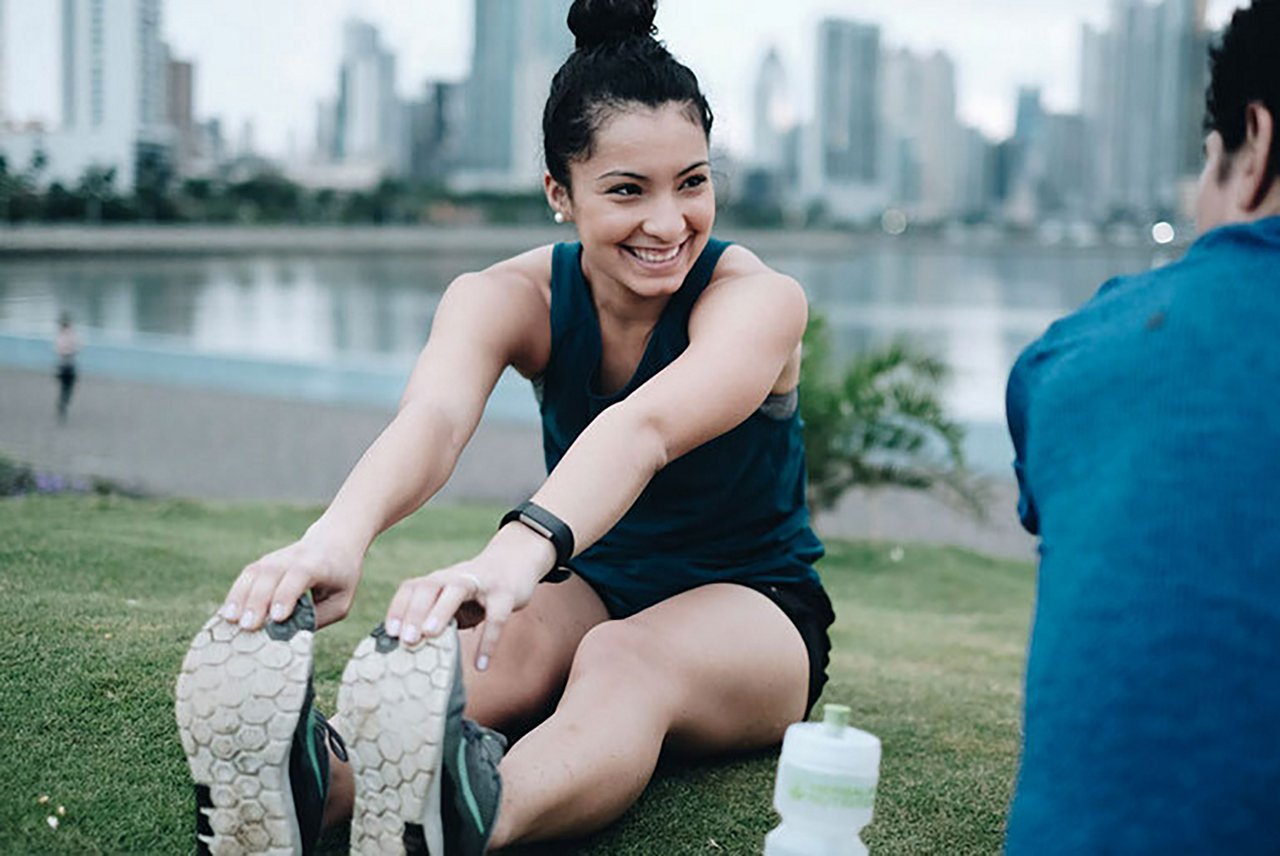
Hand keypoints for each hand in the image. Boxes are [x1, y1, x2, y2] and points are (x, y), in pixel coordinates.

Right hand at [220, 532, 362, 630]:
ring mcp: (275, 558)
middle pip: (271, 575)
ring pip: (254, 574)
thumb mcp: (342, 599)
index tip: (278, 617)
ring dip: (240, 597)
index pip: (299, 575)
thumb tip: (294, 637)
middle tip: (248, 626)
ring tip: (230, 620)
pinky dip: (235, 594)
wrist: (334, 541)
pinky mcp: (263, 564)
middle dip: (258, 601)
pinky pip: (246, 577)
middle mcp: (293, 558)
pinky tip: (227, 613)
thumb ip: (321, 617)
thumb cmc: (340, 576)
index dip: (287, 594)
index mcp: (317, 565)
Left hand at [384, 523, 554, 670]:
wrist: (515, 561)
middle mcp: (455, 577)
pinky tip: (481, 665)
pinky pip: (496, 617)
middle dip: (414, 611)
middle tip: (405, 639)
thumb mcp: (454, 601)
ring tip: (430, 635)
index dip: (398, 608)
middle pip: (429, 586)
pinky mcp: (505, 593)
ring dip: (441, 611)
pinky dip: (488, 642)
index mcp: (439, 580)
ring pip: (457, 590)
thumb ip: (437, 618)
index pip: (412, 587)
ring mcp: (481, 583)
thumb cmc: (477, 591)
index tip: (390, 633)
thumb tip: (412, 651)